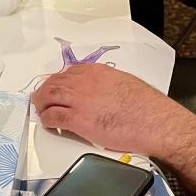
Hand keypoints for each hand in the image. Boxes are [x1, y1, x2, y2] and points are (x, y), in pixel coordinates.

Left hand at [32, 64, 195, 190]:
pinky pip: (53, 116)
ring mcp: (79, 99)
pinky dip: (47, 119)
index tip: (55, 88)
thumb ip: (107, 85)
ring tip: (40, 110)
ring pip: (49, 96)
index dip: (58, 81)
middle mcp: (85, 82)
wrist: (154, 122)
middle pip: (54, 82)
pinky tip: (48, 123)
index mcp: (97, 72)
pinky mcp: (78, 119)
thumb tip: (100, 93)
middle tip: (42, 99)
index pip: (68, 72)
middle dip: (45, 91)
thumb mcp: (125, 84)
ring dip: (42, 103)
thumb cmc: (146, 107)